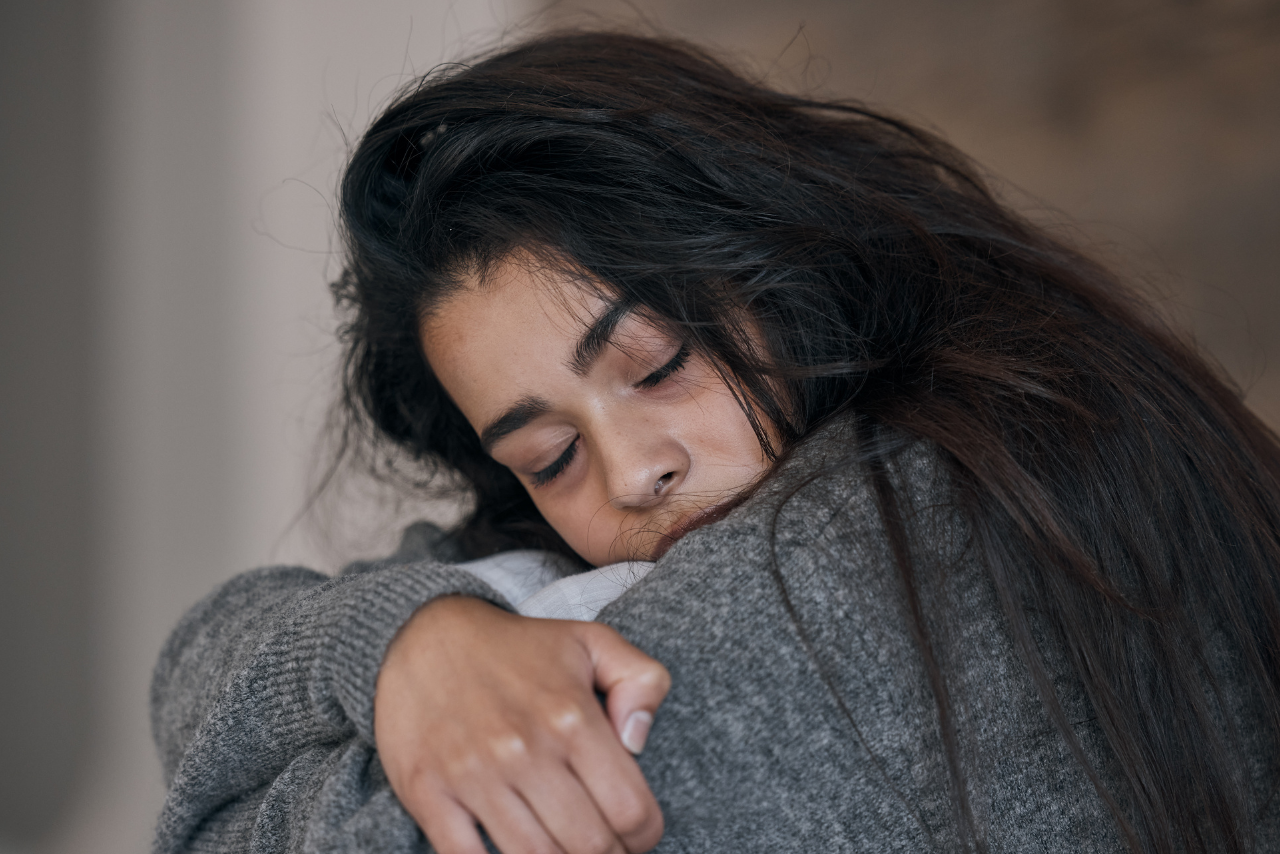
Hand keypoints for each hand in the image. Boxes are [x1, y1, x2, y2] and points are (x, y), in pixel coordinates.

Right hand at [374, 596, 669, 853]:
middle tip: (605, 846)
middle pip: (589, 845)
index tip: (638, 833)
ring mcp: (472, 774)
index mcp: (571, 716)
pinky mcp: (428, 792)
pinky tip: (515, 849)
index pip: (630, 810)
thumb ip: (642, 680)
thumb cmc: (517, 648)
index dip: (645, 834)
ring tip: (565, 847)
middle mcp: (523, 749)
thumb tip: (639, 740)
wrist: (424, 636)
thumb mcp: (593, 642)